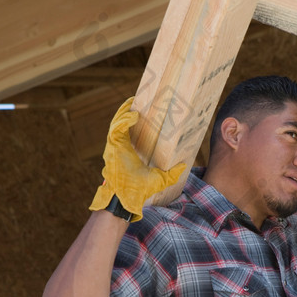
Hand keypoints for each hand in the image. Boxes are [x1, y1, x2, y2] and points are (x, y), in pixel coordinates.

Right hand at [89, 98, 185, 221]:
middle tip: (137, 98)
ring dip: (125, 111)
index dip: (133, 118)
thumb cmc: (140, 189)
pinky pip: (116, 129)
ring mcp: (115, 146)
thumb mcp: (160, 179)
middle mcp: (121, 146)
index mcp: (130, 150)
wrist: (128, 197)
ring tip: (134, 102)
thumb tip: (183, 166)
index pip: (130, 129)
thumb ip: (172, 173)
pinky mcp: (112, 146)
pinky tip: (134, 115)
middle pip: (121, 122)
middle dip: (127, 109)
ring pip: (117, 122)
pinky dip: (124, 120)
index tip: (143, 108)